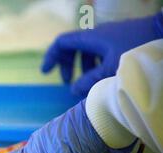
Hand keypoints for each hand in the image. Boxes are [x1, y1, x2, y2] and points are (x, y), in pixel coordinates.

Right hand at [42, 13, 162, 95]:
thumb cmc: (135, 54)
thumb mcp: (109, 71)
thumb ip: (89, 82)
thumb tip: (73, 90)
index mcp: (90, 38)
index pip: (61, 43)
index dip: (51, 57)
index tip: (45, 73)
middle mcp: (97, 34)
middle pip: (72, 48)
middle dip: (67, 66)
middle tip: (67, 84)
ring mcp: (109, 36)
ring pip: (87, 51)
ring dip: (82, 69)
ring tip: (86, 85)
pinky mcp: (120, 41)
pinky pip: (100, 51)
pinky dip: (95, 65)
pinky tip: (102, 78)